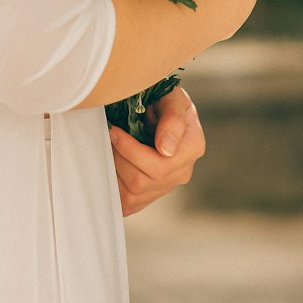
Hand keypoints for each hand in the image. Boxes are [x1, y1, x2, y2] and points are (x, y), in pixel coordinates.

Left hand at [109, 86, 205, 216]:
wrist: (160, 108)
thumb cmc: (166, 99)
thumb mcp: (173, 98)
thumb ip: (173, 120)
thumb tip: (166, 149)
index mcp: (192, 148)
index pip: (159, 166)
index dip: (131, 151)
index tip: (115, 130)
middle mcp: (182, 171)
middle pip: (142, 182)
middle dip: (120, 159)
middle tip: (110, 137)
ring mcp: (167, 185)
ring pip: (132, 196)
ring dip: (115, 172)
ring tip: (112, 150)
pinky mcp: (152, 193)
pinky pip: (130, 204)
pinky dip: (116, 189)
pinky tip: (113, 169)